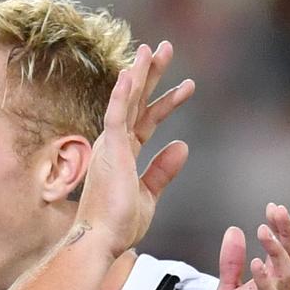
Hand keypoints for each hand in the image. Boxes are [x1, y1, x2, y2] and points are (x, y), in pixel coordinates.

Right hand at [74, 41, 194, 255]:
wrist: (102, 241)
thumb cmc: (118, 224)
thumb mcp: (149, 195)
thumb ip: (163, 169)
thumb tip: (181, 144)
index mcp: (123, 155)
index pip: (146, 120)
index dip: (167, 102)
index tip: (187, 86)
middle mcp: (114, 145)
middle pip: (136, 102)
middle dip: (151, 74)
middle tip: (164, 48)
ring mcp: (110, 146)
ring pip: (126, 101)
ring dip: (140, 73)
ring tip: (153, 49)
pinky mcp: (110, 150)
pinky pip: (116, 115)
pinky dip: (122, 93)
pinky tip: (131, 72)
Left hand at [203, 203, 289, 289]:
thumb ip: (230, 266)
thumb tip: (234, 230)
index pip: (284, 254)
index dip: (282, 231)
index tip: (274, 206)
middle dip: (286, 234)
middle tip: (276, 209)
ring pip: (286, 279)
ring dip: (276, 254)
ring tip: (264, 231)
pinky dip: (264, 285)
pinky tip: (255, 265)